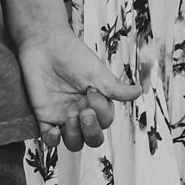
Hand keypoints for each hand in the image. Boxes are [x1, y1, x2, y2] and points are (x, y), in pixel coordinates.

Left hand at [16, 29, 136, 150]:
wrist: (44, 43)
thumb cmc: (71, 54)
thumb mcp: (95, 71)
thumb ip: (114, 87)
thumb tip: (139, 92)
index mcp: (96, 102)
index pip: (105, 121)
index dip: (101, 112)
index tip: (91, 91)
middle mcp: (81, 112)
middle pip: (92, 138)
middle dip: (91, 130)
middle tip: (84, 112)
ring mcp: (62, 115)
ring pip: (73, 142)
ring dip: (74, 136)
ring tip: (69, 116)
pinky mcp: (44, 115)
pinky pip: (49, 138)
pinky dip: (51, 140)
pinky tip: (53, 131)